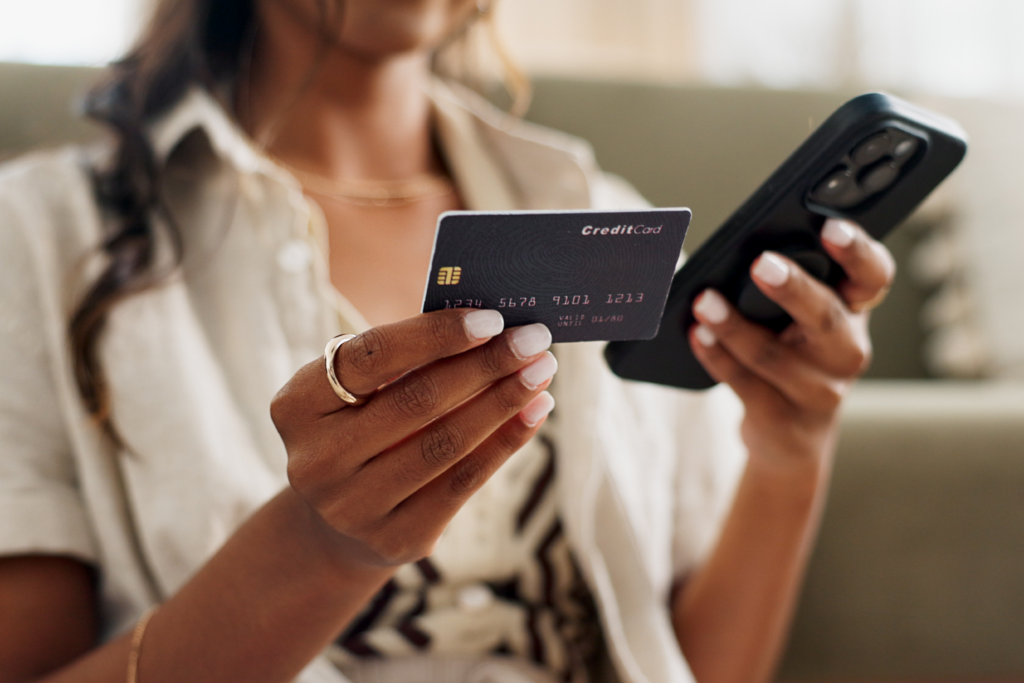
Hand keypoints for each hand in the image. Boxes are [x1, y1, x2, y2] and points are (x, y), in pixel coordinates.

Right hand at [271, 310, 556, 569]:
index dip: (436, 334)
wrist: (337, 524)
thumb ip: (406, 360)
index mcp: (296, 406)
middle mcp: (316, 460)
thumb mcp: (360, 392)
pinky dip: (506, 442)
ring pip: (446, 443)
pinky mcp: (395, 539)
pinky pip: (464, 483)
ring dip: (505, 402)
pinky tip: (535, 412)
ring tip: (541, 372)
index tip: (493, 318)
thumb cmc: (360, 428)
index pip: (372, 357)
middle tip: (534, 338)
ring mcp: (353, 507)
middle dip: (485, 364)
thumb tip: (491, 327)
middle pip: (416, 401)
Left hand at [688, 218, 894, 467]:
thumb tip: (738, 253)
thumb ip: (791, 287)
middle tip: (761, 264)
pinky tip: (698, 336)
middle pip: (826, 316)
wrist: (793, 436)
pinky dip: (718, 357)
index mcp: (855, 312)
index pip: (873, 276)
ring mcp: (820, 390)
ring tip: (705, 302)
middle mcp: (847, 350)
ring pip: (775, 354)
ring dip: (735, 326)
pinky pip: (746, 384)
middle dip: (793, 288)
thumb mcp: (804, 320)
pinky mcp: (784, 417)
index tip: (832, 228)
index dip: (858, 251)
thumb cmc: (795, 357)